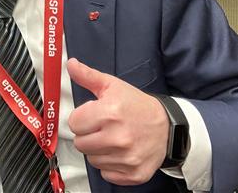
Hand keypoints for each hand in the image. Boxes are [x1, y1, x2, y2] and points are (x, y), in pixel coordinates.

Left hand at [66, 58, 169, 184]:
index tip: (93, 116)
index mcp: (110, 113)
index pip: (74, 123)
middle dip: (88, 135)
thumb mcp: (112, 85)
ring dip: (98, 150)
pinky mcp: (133, 174)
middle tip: (102, 128)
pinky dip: (110, 165)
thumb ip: (88, 76)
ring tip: (112, 139)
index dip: (81, 118)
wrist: (166, 126)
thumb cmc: (136, 105)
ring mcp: (127, 158)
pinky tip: (119, 152)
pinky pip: (106, 174)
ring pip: (91, 160)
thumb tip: (71, 64)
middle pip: (80, 144)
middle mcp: (118, 137)